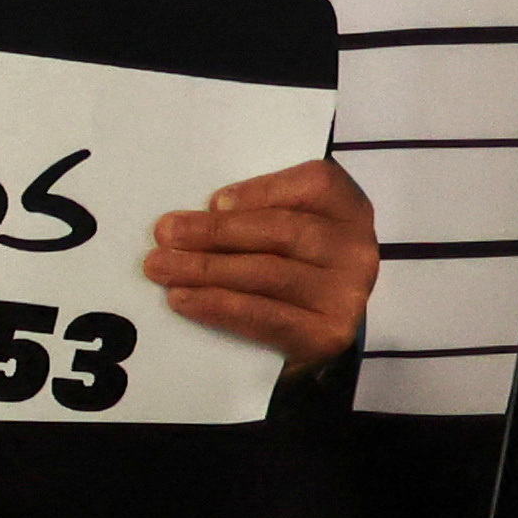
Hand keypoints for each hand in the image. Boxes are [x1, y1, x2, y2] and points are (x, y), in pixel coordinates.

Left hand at [146, 152, 378, 365]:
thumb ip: (252, 212)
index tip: (213, 201)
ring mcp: (347, 293)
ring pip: (267, 273)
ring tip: (160, 267)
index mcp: (347, 208)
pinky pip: (265, 316)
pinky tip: (183, 299)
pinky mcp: (328, 333)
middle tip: (165, 234)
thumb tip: (186, 222)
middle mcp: (356, 248)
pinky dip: (218, 306)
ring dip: (205, 270)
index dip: (262, 191)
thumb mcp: (280, 226)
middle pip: (281, 232)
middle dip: (215, 232)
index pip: (313, 185)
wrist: (309, 331)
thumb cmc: (287, 264)